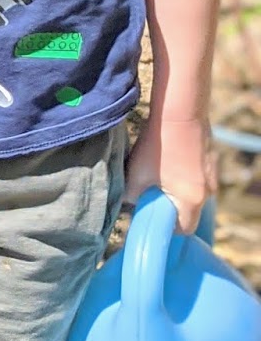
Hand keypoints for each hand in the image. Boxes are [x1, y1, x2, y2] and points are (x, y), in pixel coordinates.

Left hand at [125, 115, 216, 233]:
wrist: (180, 111)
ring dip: (177, 189)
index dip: (167, 227)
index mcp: (192, 200)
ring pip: (193, 192)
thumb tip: (129, 205)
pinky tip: (168, 160)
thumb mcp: (136, 175)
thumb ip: (130, 197)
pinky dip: (183, 175)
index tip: (152, 216)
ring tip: (159, 173)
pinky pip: (196, 176)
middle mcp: (208, 190)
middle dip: (170, 207)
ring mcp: (212, 174)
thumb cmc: (157, 145)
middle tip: (152, 195)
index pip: (184, 228)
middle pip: (190, 210)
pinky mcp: (211, 160)